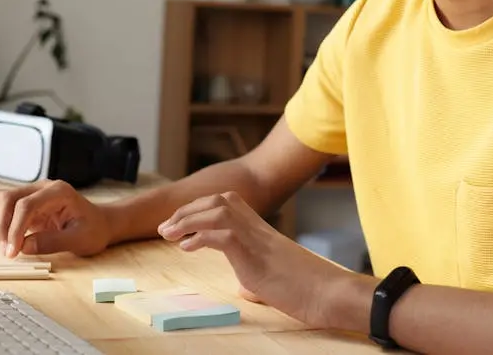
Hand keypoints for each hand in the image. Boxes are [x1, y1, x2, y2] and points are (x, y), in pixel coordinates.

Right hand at [0, 180, 111, 258]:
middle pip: (7, 197)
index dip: (15, 228)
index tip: (13, 251)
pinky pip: (5, 209)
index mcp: (58, 191)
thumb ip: (53, 242)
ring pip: (2, 201)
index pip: (26, 205)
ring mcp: (33, 194)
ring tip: (10, 247)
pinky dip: (3, 225)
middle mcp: (43, 188)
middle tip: (8, 251)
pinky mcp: (27, 204)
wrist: (99, 224)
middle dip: (2, 225)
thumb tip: (25, 246)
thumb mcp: (80, 240)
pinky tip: (12, 241)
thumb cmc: (93, 230)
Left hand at [157, 191, 351, 327]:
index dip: (198, 209)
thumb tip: (245, 287)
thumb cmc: (304, 288)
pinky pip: (222, 235)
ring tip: (168, 234)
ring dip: (187, 220)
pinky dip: (200, 237)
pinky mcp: (254, 253)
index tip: (179, 222)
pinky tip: (187, 248)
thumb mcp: (271, 279)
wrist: (326, 292)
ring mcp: (256, 237)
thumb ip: (254, 276)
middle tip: (165, 227)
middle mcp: (256, 227)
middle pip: (217, 201)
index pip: (224, 204)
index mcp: (259, 230)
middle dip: (187, 210)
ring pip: (217, 212)